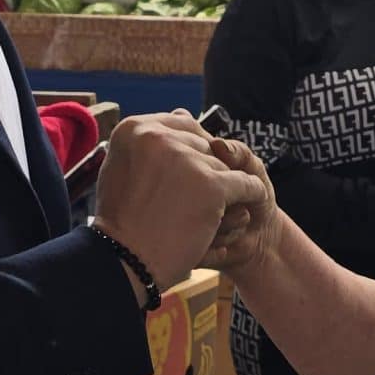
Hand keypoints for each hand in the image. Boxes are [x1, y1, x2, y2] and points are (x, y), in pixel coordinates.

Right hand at [95, 112, 270, 291]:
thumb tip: (185, 112)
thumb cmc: (124, 220)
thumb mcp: (129, 169)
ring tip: (204, 219)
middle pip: (205, 147)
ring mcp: (184, 159)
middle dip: (205, 172)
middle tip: (191, 203)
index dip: (192, 152)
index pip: (183, 126)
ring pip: (224, 168)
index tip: (188, 177)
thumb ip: (154, 144)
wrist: (125, 262)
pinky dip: (251, 196)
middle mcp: (157, 137)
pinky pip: (245, 184)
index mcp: (133, 130)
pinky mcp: (209, 184)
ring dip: (221, 193)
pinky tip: (247, 208)